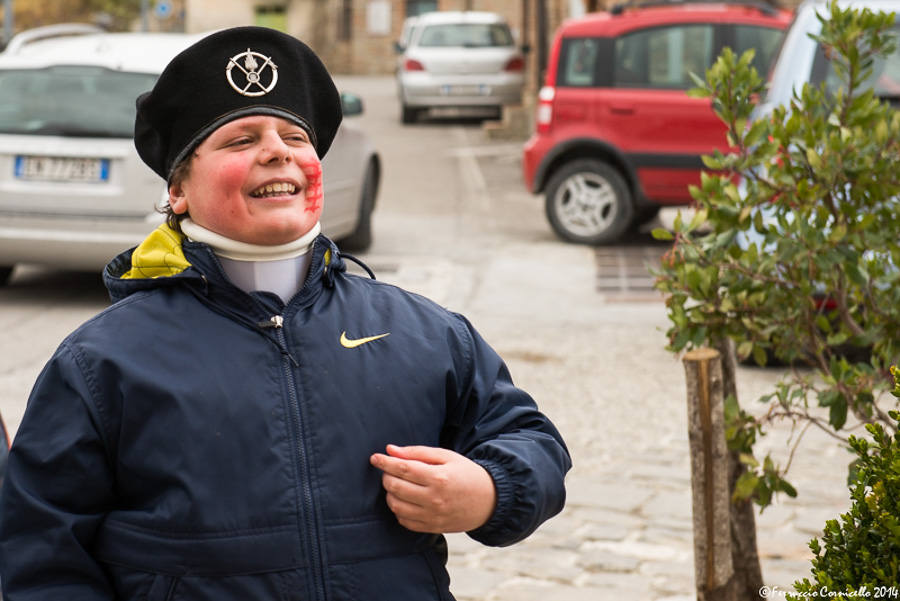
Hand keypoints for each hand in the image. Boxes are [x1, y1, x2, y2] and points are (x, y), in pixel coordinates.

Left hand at [370, 444, 496, 533]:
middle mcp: (434, 499)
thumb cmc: (466, 474)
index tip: (374, 458)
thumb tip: (391, 450)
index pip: (402, 469)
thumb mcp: (446, 456)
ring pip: (396, 505)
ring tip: (397, 485)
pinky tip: (405, 500)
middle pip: (395, 487)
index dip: (384, 462)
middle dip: (386, 476)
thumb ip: (417, 452)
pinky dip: (398, 510)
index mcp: (438, 478)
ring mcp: (432, 516)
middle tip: (390, 470)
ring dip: (390, 493)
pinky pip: (404, 521)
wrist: (489, 501)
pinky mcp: (432, 528)